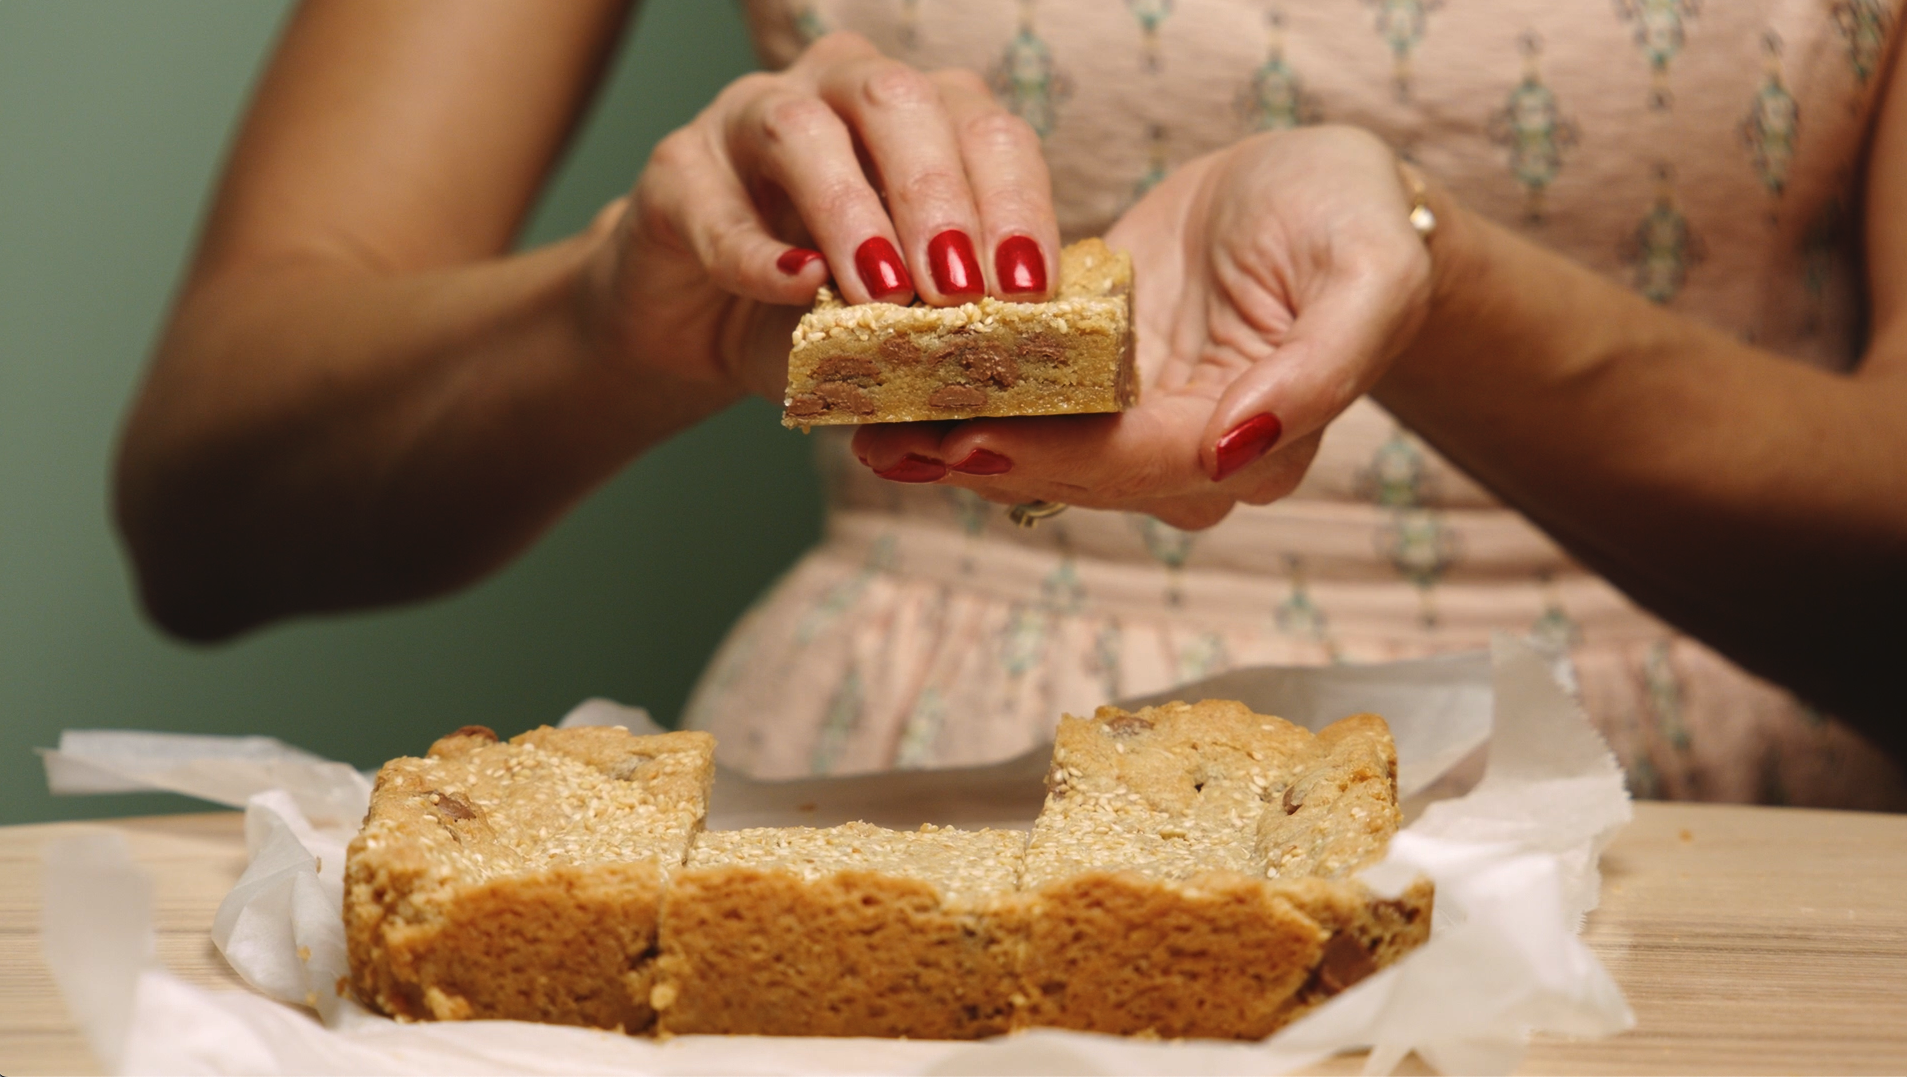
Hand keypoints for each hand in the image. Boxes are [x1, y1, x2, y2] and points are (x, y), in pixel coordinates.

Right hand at [583, 32, 1061, 399]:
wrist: (702, 325)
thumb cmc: (821, 313)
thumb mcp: (899, 328)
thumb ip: (948, 337)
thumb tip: (1011, 382)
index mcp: (922, 116)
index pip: (984, 132)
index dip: (1013, 204)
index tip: (1026, 288)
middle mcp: (839, 93)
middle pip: (897, 103)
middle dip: (937, 197)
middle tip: (958, 290)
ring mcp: (749, 118)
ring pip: (803, 130)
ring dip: (851, 213)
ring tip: (883, 292)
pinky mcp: (676, 171)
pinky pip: (716, 203)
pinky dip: (756, 252)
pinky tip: (793, 289)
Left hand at [852, 126, 1432, 528]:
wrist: (1319, 188)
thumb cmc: (1355, 219)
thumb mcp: (1371, 272)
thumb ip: (1321, 369)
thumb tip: (1236, 448)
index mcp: (1256, 443)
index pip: (1144, 466)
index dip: (1056, 459)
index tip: (969, 442)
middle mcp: (1187, 451)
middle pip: (1072, 472)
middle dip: (975, 458)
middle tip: (880, 438)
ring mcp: (1134, 418)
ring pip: (1035, 447)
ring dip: (948, 438)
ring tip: (861, 421)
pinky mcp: (1094, 378)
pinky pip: (1020, 395)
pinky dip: (957, 389)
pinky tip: (889, 378)